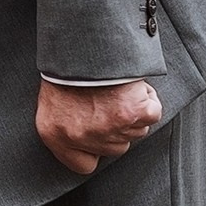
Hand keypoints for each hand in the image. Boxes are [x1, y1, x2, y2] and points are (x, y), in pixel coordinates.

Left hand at [35, 78, 161, 177]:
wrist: (79, 40)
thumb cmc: (65, 66)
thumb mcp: (54, 99)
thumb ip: (68, 124)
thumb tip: (90, 139)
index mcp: (55, 135)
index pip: (83, 165)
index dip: (95, 150)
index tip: (98, 134)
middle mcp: (80, 136)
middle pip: (116, 147)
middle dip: (117, 125)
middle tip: (108, 98)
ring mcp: (108, 127)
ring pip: (136, 131)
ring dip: (133, 110)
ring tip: (118, 87)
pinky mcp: (133, 113)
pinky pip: (152, 113)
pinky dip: (149, 99)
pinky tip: (134, 85)